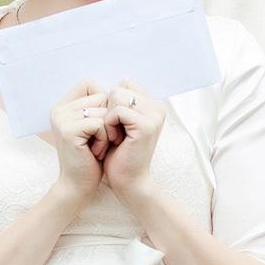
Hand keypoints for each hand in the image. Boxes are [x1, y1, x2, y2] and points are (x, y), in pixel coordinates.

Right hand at [45, 79, 108, 202]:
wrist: (79, 186)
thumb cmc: (92, 157)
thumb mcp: (95, 127)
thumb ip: (99, 105)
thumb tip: (123, 82)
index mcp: (63, 106)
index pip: (90, 83)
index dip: (104, 103)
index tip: (100, 126)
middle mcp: (59, 109)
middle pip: (100, 96)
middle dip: (108, 119)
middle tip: (98, 140)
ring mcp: (61, 119)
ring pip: (102, 110)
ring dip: (107, 131)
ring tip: (96, 147)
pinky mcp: (68, 130)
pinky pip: (99, 123)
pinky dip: (104, 138)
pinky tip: (95, 152)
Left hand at [99, 78, 165, 203]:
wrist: (128, 182)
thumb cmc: (119, 154)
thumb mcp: (119, 123)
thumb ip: (119, 102)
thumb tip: (107, 82)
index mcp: (153, 105)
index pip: (124, 84)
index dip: (112, 104)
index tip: (116, 126)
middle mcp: (157, 107)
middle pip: (119, 88)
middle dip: (109, 110)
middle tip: (115, 133)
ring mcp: (154, 115)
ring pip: (117, 96)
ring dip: (108, 117)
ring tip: (115, 136)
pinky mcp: (146, 125)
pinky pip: (117, 110)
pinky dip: (109, 125)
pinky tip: (115, 140)